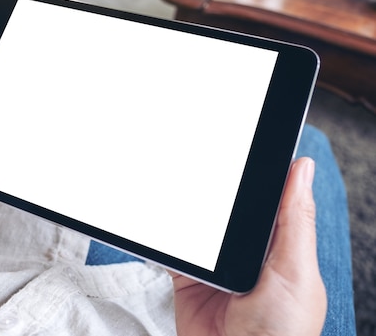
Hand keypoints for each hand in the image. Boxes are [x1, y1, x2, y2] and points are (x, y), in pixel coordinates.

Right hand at [169, 157, 325, 335]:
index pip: (268, 200)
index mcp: (279, 247)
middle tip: (200, 159)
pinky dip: (164, 237)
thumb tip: (301, 169)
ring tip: (175, 180)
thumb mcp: (295, 270)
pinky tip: (160, 220)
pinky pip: (173, 250)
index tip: (242, 144)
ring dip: (188, 212)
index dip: (256, 173)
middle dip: (215, 189)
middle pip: (227, 210)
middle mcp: (247, 254)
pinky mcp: (187, 278)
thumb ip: (294, 220)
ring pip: (198, 226)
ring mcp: (216, 266)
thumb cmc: (281, 332)